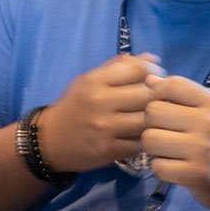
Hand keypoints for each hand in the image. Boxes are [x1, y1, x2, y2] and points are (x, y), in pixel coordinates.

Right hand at [37, 54, 158, 172]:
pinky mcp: (108, 150)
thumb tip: (154, 59)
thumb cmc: (76, 105)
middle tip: (160, 100)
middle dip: (159, 96)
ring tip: (154, 119)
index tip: (154, 78)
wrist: (50, 140)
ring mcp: (105, 128)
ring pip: (147, 121)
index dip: (153, 72)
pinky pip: (140, 143)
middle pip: (148, 95)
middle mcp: (100, 102)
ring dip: (155, 120)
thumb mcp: (91, 80)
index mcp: (95, 81)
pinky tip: (142, 136)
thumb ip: (120, 68)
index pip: (138, 69)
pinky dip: (146, 139)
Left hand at [140, 74, 209, 210]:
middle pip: (153, 111)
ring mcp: (203, 150)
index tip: (163, 108)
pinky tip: (176, 167)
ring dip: (154, 148)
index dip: (157, 95)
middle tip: (166, 134)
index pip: (171, 85)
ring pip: (150, 138)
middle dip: (152, 124)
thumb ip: (180, 94)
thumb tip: (149, 79)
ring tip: (169, 151)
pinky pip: (156, 165)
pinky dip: (161, 168)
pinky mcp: (196, 175)